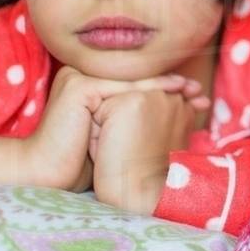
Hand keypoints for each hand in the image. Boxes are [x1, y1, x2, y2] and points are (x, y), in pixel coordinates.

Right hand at [24, 66, 206, 191]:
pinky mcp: (78, 87)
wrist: (49, 174)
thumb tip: (176, 107)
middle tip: (200, 91)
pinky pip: (122, 87)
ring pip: (131, 81)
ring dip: (167, 83)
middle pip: (135, 79)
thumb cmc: (81, 160)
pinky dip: (151, 89)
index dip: (165, 86)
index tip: (196, 93)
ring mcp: (78, 78)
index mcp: (87, 84)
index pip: (133, 81)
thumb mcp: (117, 133)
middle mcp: (80, 76)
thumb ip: (136, 116)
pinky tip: (175, 90)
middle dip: (171, 85)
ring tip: (193, 89)